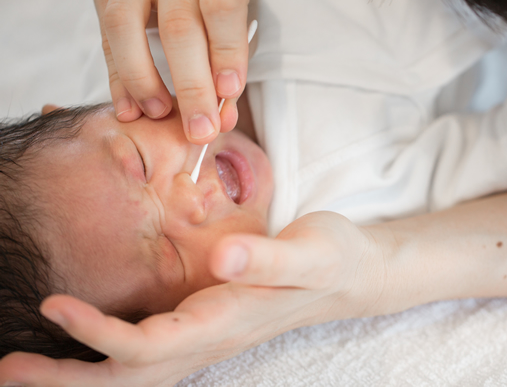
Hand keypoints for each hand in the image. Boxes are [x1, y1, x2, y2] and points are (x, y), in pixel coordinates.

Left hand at [0, 212, 384, 385]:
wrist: (350, 273)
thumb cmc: (330, 259)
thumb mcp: (310, 253)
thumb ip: (268, 259)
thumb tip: (223, 259)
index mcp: (224, 322)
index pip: (148, 347)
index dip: (97, 334)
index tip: (51, 305)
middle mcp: (208, 340)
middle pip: (127, 379)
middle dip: (67, 379)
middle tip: (7, 368)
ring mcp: (205, 339)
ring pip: (133, 374)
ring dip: (79, 374)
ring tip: (25, 365)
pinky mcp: (204, 327)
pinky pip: (146, 356)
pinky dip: (105, 356)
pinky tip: (83, 341)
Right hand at [92, 0, 255, 142]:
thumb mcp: (243, 10)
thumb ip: (232, 60)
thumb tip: (222, 118)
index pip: (222, 5)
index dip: (226, 52)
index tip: (228, 94)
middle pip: (178, 25)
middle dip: (190, 87)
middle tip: (199, 130)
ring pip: (126, 24)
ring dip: (142, 80)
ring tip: (159, 114)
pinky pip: (106, 31)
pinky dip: (118, 76)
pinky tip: (131, 106)